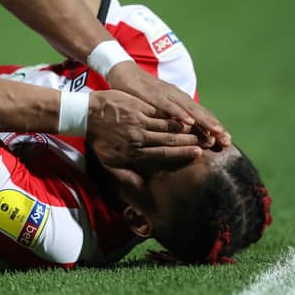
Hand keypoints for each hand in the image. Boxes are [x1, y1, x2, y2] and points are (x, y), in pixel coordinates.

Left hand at [86, 90, 203, 170]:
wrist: (85, 115)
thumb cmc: (99, 140)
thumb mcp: (109, 163)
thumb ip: (126, 176)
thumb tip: (141, 188)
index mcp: (133, 152)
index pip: (162, 154)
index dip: (182, 154)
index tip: (198, 153)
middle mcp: (138, 137)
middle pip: (169, 140)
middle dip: (190, 141)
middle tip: (208, 140)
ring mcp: (138, 121)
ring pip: (166, 126)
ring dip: (186, 128)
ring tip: (202, 128)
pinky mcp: (137, 107)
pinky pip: (159, 111)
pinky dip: (173, 114)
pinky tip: (184, 114)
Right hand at [106, 61, 230, 146]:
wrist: (124, 73)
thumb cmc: (142, 94)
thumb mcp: (159, 108)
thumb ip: (170, 120)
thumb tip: (183, 136)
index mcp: (179, 102)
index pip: (200, 117)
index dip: (213, 129)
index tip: (226, 143)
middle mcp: (177, 97)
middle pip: (200, 113)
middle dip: (214, 127)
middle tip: (226, 141)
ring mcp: (167, 95)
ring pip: (189, 109)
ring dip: (203, 120)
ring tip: (215, 132)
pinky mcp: (154, 94)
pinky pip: (168, 105)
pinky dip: (179, 113)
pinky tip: (188, 122)